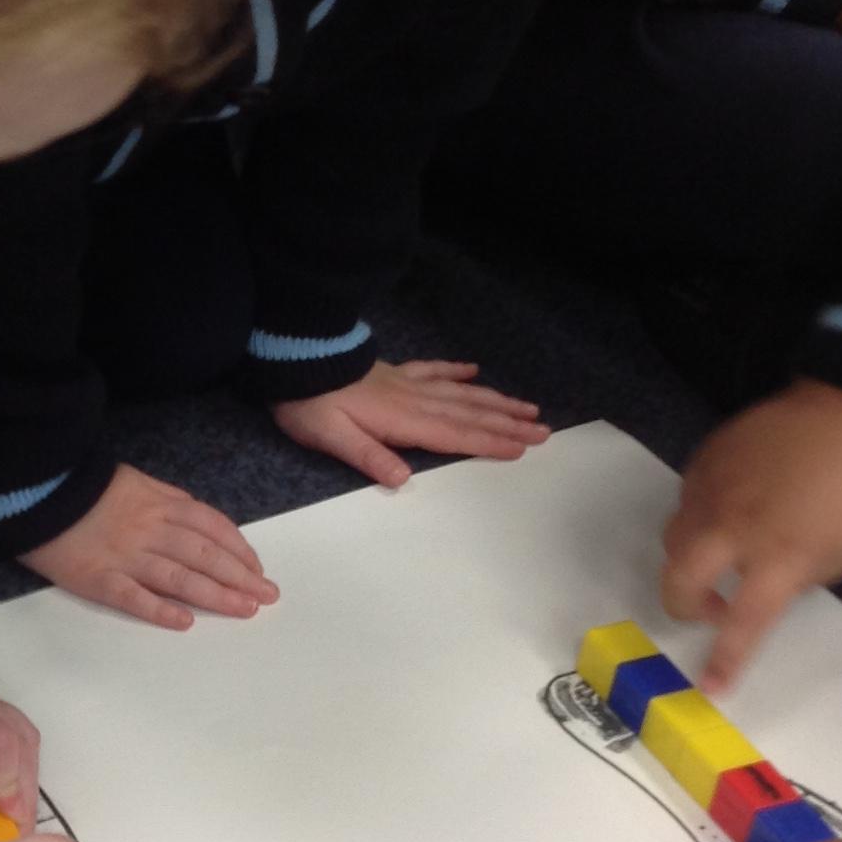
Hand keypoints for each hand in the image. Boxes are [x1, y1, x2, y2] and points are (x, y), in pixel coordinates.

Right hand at [19, 463, 277, 631]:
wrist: (33, 489)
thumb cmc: (84, 487)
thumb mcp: (135, 482)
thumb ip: (168, 502)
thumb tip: (201, 523)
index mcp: (160, 504)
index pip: (212, 527)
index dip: (239, 550)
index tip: (258, 569)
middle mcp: (149, 530)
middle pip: (204, 555)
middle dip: (240, 576)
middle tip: (268, 597)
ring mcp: (125, 556)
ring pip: (179, 577)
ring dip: (215, 594)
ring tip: (243, 609)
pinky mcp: (97, 579)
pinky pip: (134, 597)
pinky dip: (160, 609)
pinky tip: (185, 621)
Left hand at [272, 358, 547, 488]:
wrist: (296, 361)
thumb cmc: (310, 405)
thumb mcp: (331, 437)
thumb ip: (368, 457)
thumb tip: (402, 480)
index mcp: (403, 420)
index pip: (456, 435)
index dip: (491, 442)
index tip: (525, 448)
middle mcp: (414, 400)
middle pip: (469, 413)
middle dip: (508, 423)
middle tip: (544, 430)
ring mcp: (407, 383)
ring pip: (460, 393)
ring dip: (495, 400)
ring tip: (526, 406)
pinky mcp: (394, 373)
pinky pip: (432, 370)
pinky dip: (456, 371)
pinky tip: (474, 369)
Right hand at [662, 381, 841, 690]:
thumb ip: (798, 577)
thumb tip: (764, 585)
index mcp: (779, 556)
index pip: (743, 623)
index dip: (725, 659)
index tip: (710, 686)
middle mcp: (734, 526)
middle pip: (679, 578)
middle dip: (682, 606)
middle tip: (704, 610)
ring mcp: (713, 489)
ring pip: (674, 537)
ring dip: (690, 561)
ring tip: (719, 559)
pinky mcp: (704, 459)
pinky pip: (687, 500)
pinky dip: (700, 517)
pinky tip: (729, 511)